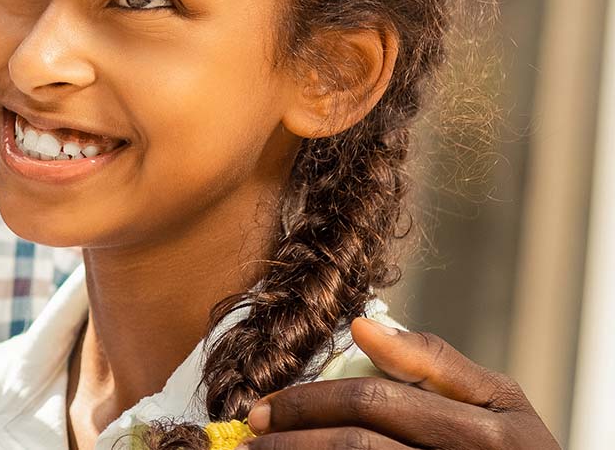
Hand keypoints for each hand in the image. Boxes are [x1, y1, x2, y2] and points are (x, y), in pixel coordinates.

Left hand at [244, 318, 560, 448]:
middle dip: (292, 438)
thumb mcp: (496, 402)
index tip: (264, 405)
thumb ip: (435, 365)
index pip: (374, 403)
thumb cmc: (513, 447)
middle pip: (356, 446)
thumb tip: (361, 327)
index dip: (309, 402)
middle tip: (251, 436)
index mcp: (484, 430)